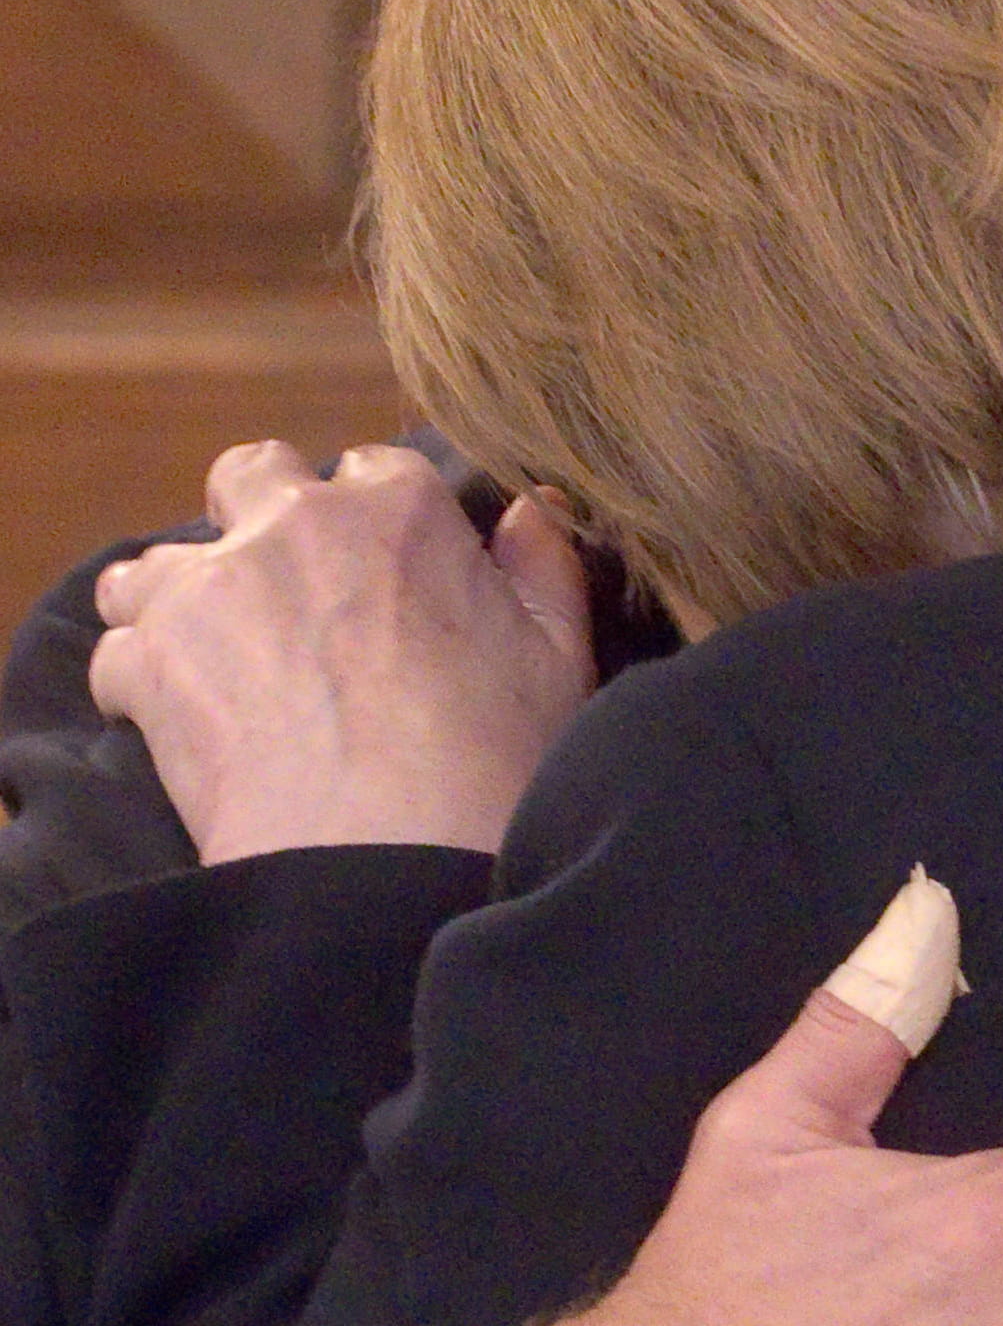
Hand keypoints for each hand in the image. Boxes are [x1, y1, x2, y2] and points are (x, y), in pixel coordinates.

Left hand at [89, 440, 594, 861]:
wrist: (390, 858)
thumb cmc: (494, 765)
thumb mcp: (559, 660)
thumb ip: (545, 568)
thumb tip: (532, 510)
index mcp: (399, 512)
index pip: (373, 467)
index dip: (375, 516)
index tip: (380, 569)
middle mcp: (293, 525)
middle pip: (249, 475)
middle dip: (256, 517)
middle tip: (283, 594)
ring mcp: (209, 587)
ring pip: (160, 562)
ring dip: (179, 600)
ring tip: (213, 662)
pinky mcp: (150, 660)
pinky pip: (119, 651)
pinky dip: (141, 684)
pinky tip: (179, 726)